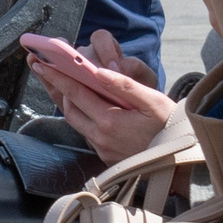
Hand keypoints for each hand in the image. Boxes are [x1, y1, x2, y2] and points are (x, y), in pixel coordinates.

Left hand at [23, 30, 173, 162]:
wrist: (181, 160)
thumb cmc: (171, 126)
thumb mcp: (154, 102)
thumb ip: (126, 86)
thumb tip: (100, 71)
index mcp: (110, 121)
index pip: (76, 94)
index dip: (57, 77)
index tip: (40, 63)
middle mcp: (100, 137)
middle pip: (69, 108)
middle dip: (57, 87)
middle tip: (45, 68)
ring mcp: (101, 147)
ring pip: (74, 120)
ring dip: (67, 102)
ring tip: (61, 83)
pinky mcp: (104, 155)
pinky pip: (85, 131)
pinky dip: (80, 115)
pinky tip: (83, 104)